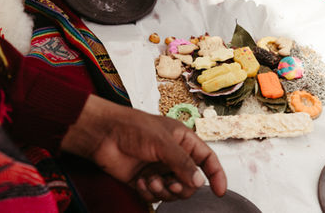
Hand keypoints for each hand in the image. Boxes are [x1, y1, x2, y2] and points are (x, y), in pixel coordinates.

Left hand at [61, 94, 226, 201]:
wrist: (104, 135)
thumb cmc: (134, 128)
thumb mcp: (163, 143)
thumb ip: (183, 163)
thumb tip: (200, 182)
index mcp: (183, 141)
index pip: (207, 159)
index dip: (216, 174)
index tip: (220, 192)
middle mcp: (173, 157)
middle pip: (191, 182)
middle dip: (182, 186)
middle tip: (171, 184)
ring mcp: (160, 170)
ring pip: (174, 192)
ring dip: (163, 190)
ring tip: (151, 180)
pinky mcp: (145, 181)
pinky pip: (155, 196)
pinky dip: (149, 192)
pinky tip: (140, 182)